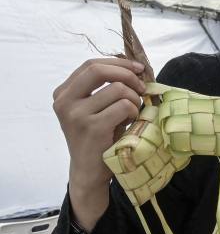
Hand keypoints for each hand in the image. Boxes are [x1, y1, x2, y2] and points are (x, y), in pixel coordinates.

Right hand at [53, 58, 145, 230]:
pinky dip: (134, 112)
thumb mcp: (96, 108)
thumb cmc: (99, 136)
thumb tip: (133, 67)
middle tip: (142, 87)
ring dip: (134, 99)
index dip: (118, 62)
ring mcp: (76, 114)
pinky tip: (129, 124)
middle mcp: (64, 101)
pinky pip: (123, 106)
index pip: (91, 64)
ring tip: (132, 114)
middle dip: (127, 74)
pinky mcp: (91, 127)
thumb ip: (105, 87)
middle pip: (99, 70)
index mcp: (63, 93)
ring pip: (117, 89)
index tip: (138, 68)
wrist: (89, 171)